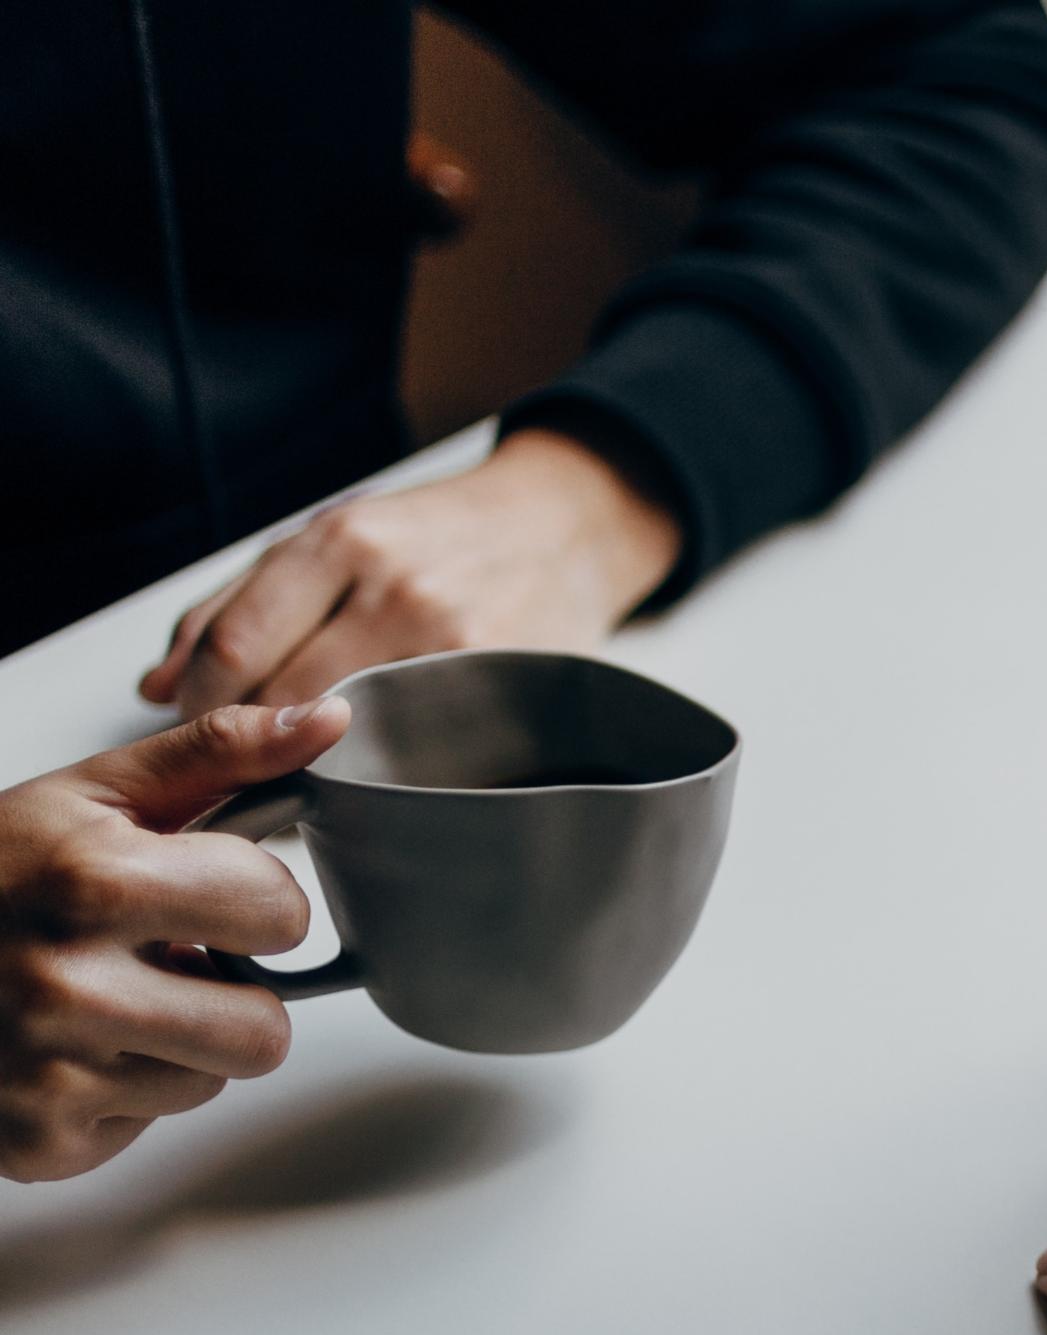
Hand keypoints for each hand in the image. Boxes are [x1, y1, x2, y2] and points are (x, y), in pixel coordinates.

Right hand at [0, 701, 349, 1181]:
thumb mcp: (97, 795)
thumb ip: (222, 754)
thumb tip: (328, 718)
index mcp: (93, 882)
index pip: (280, 914)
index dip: (254, 901)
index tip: (203, 892)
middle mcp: (67, 986)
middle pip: (265, 1029)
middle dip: (231, 993)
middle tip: (166, 960)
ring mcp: (49, 1075)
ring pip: (213, 1080)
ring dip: (181, 1044)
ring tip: (111, 1000)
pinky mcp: (41, 1142)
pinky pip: (151, 1124)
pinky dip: (124, 1091)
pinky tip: (72, 1047)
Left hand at [139, 427, 682, 717]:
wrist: (566, 527)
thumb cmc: (443, 537)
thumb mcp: (338, 537)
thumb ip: (239, 603)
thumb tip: (155, 686)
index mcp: (342, 540)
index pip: (236, 647)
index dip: (200, 706)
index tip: (197, 730)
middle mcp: (395, 588)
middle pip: (284, 699)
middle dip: (248, 744)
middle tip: (244, 766)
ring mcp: (453, 641)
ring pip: (348, 734)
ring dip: (311, 765)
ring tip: (305, 772)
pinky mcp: (499, 684)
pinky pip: (416, 748)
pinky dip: (381, 770)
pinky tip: (373, 770)